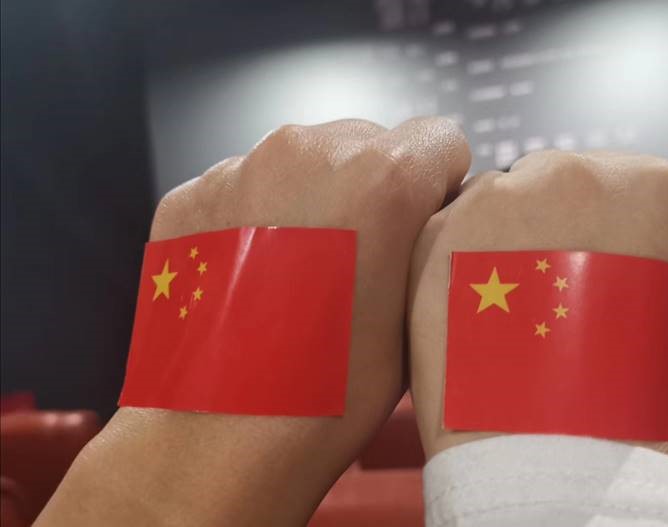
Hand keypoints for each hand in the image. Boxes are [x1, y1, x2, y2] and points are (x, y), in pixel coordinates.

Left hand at [36, 118, 469, 526]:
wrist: (227, 436)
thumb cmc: (334, 388)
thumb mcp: (422, 311)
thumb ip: (436, 241)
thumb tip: (439, 214)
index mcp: (382, 176)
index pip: (439, 139)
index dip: (438, 183)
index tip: (421, 222)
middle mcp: (307, 153)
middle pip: (366, 143)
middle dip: (371, 188)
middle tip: (357, 257)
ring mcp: (238, 170)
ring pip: (300, 163)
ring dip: (311, 199)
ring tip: (299, 273)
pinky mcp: (189, 198)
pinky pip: (241, 187)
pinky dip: (254, 219)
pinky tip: (251, 279)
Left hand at [409, 150, 667, 457]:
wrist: (552, 444)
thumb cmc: (618, 390)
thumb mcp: (650, 299)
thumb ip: (618, 248)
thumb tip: (584, 242)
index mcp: (649, 184)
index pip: (606, 182)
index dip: (586, 228)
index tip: (579, 263)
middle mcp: (571, 171)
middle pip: (542, 183)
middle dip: (533, 226)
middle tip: (532, 292)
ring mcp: (499, 194)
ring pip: (488, 205)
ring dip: (487, 243)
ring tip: (495, 312)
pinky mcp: (437, 228)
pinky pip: (442, 234)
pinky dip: (446, 266)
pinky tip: (461, 314)